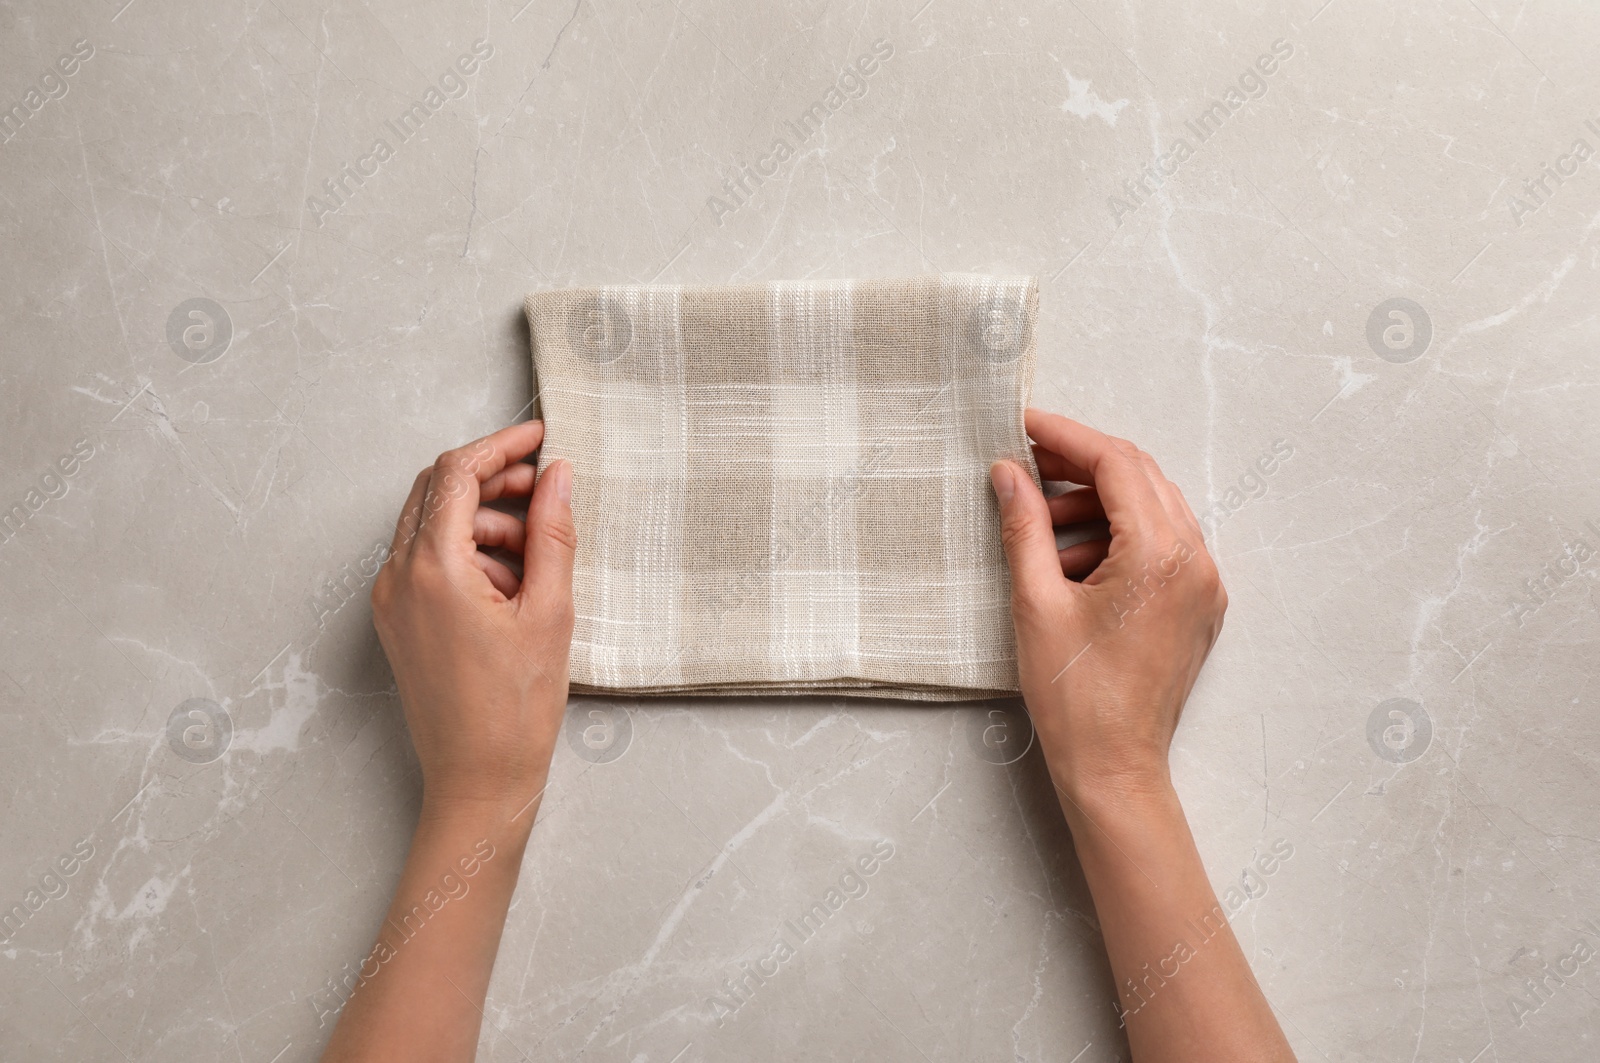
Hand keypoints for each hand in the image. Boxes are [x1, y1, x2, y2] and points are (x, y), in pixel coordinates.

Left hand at [371, 421, 575, 817]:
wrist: (478, 781)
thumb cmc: (514, 711)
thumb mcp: (550, 612)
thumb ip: (552, 534)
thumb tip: (557, 476)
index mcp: (433, 569)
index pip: (457, 473)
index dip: (501, 446)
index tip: (539, 436)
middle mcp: (398, 577)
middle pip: (437, 490)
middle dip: (491, 479)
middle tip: (545, 486)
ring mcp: (392, 600)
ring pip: (431, 523)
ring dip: (483, 518)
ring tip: (535, 551)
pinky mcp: (398, 621)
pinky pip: (426, 560)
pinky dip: (467, 551)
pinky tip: (511, 581)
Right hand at [989, 409, 1225, 806]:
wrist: (1115, 769)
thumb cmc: (1074, 697)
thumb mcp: (1035, 603)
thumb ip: (1024, 527)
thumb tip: (1010, 473)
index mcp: (1160, 555)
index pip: (1117, 464)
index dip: (1067, 436)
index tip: (1025, 424)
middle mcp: (1196, 562)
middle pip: (1141, 478)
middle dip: (1081, 464)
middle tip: (1027, 461)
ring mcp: (1204, 586)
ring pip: (1153, 510)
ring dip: (1097, 504)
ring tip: (1040, 524)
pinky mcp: (1199, 608)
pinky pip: (1163, 546)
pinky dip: (1118, 537)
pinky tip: (1071, 559)